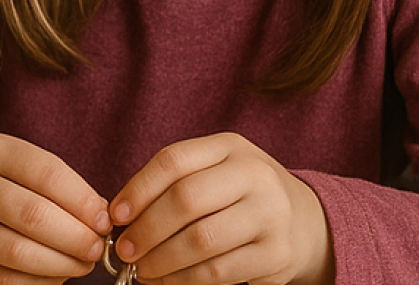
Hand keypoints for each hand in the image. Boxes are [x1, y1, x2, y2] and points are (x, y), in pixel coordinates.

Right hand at [0, 133, 110, 282]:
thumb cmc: (4, 185)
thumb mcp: (26, 169)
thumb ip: (62, 187)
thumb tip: (101, 218)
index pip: (47, 174)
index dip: (83, 201)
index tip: (104, 221)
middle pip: (33, 215)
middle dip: (75, 237)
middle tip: (97, 248)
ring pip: (17, 252)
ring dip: (60, 264)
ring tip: (81, 264)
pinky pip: (3, 280)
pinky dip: (38, 283)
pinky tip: (56, 276)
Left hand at [109, 132, 331, 284]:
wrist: (302, 221)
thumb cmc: (240, 195)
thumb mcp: (214, 172)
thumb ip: (173, 184)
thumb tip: (121, 217)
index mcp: (230, 147)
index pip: (174, 161)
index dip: (138, 189)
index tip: (116, 215)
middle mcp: (255, 175)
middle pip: (186, 200)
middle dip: (146, 230)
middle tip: (125, 250)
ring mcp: (270, 214)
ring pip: (200, 241)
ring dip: (161, 261)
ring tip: (143, 269)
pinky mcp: (276, 254)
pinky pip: (218, 271)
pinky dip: (184, 280)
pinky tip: (169, 280)